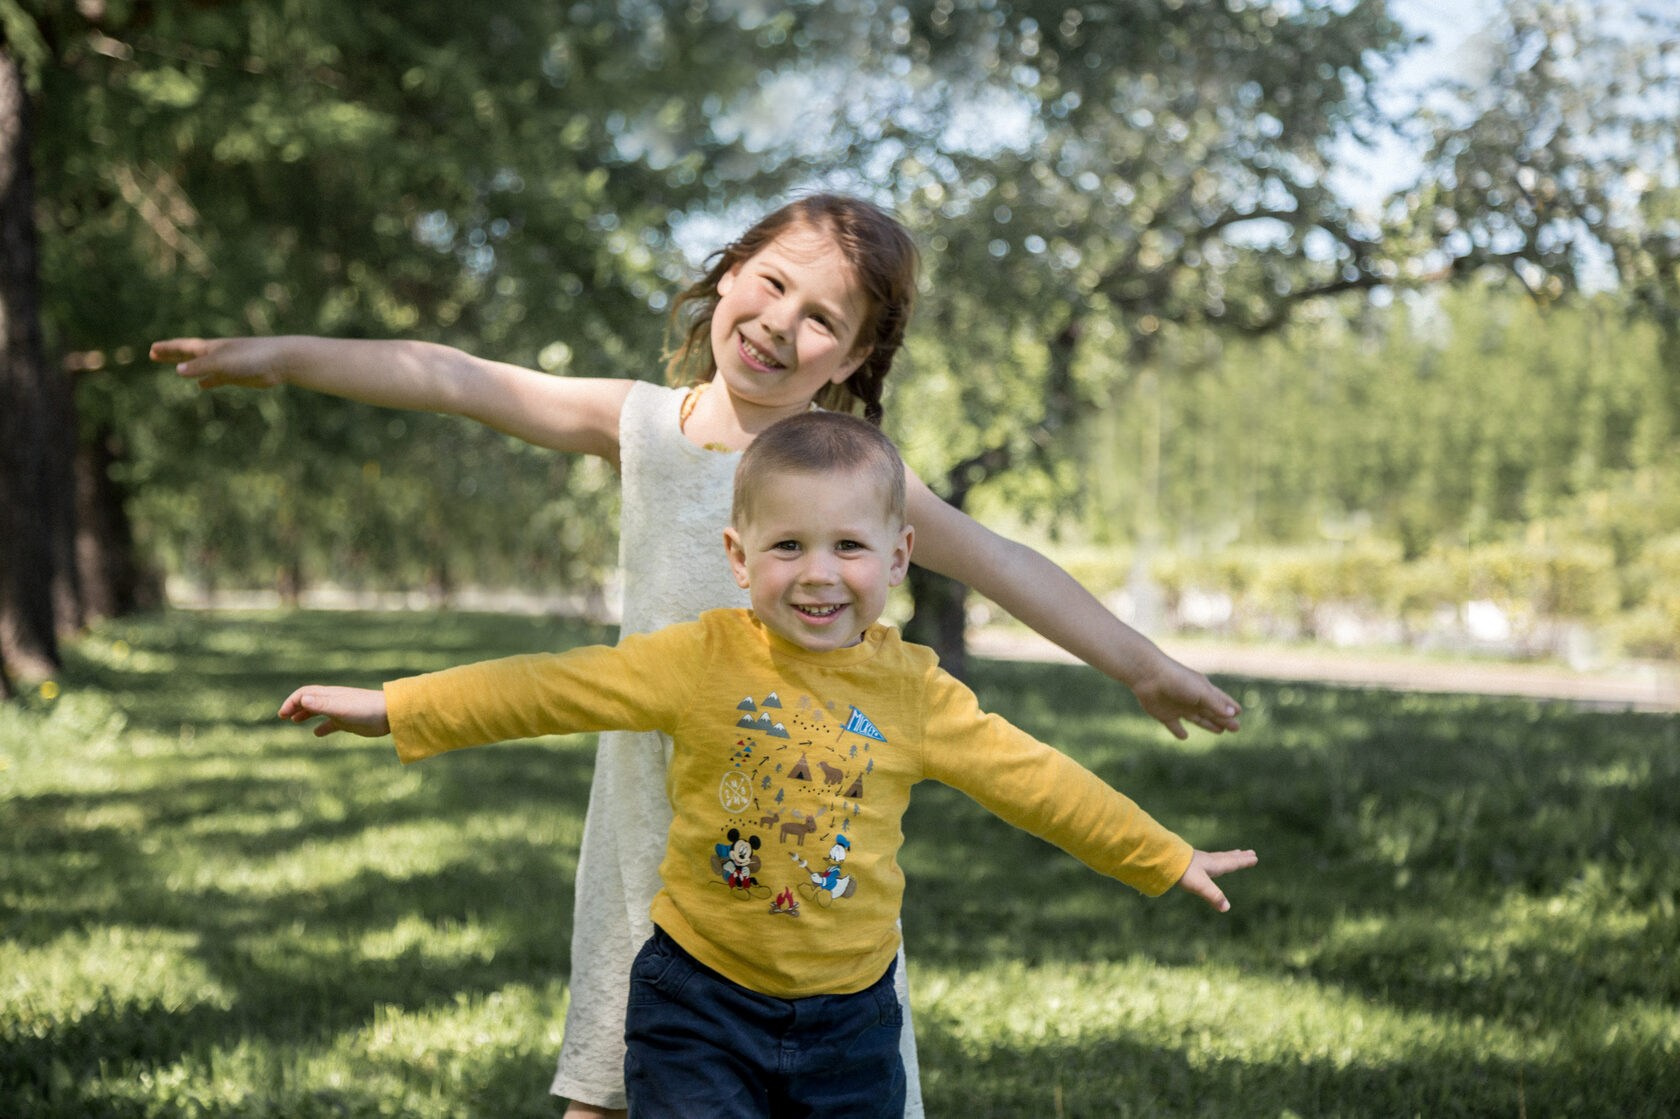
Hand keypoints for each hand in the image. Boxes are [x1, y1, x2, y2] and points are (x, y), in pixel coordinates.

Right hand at [150, 337, 288, 388]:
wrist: (281, 360)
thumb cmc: (252, 357)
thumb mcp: (223, 362)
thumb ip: (202, 366)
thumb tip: (179, 371)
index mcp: (211, 348)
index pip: (183, 347)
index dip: (167, 349)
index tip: (152, 349)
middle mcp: (217, 355)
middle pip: (188, 355)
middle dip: (171, 355)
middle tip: (153, 355)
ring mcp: (227, 365)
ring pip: (202, 367)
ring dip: (188, 368)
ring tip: (176, 369)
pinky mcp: (238, 376)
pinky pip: (218, 379)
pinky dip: (208, 381)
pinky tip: (202, 385)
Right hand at [279, 685, 390, 737]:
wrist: (389, 715)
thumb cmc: (365, 709)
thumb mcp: (340, 707)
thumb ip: (322, 704)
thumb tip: (302, 699)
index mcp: (329, 695)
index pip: (304, 694)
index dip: (291, 702)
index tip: (282, 714)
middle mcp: (334, 701)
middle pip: (310, 700)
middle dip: (295, 706)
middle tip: (283, 716)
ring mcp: (341, 711)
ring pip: (319, 711)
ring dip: (305, 714)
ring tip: (294, 721)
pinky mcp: (349, 721)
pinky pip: (331, 724)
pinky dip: (322, 727)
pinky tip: (317, 733)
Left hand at [1132, 657, 1241, 739]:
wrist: (1148, 675)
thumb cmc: (1178, 680)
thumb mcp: (1201, 692)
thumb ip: (1216, 704)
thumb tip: (1233, 714)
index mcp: (1203, 690)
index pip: (1221, 701)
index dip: (1230, 707)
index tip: (1240, 712)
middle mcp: (1192, 699)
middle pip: (1212, 713)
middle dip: (1224, 720)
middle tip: (1236, 728)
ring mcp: (1179, 707)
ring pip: (1197, 719)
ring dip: (1208, 725)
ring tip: (1220, 731)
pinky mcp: (1164, 714)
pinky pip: (1174, 726)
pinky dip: (1179, 732)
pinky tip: (1184, 736)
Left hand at [1175, 848, 1257, 911]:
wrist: (1162, 859)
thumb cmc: (1182, 872)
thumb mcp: (1200, 885)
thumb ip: (1213, 895)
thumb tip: (1227, 908)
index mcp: (1214, 865)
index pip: (1232, 863)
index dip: (1243, 861)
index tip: (1255, 857)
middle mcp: (1208, 860)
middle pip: (1227, 857)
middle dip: (1239, 857)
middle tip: (1250, 852)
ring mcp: (1198, 859)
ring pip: (1218, 856)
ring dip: (1228, 855)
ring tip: (1234, 853)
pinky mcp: (1189, 860)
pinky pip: (1207, 858)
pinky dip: (1214, 858)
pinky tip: (1208, 861)